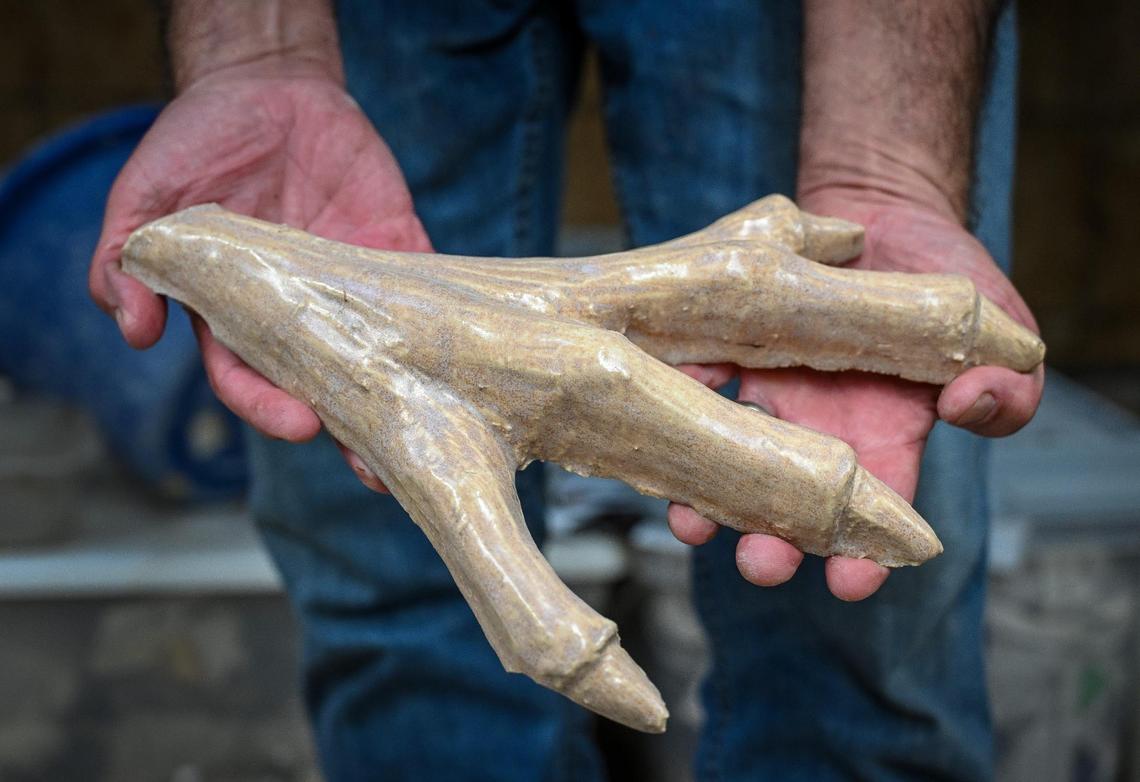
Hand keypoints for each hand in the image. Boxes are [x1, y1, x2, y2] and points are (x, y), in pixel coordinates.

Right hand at [89, 68, 430, 451]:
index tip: (296, 423)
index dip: (268, 406)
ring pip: (381, 355)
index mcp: (236, 312)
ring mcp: (351, 285)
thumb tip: (130, 327)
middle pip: (324, 385)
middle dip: (347, 430)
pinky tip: (461, 360)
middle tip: (375, 465)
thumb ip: (126, 256)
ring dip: (404, 398)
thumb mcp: (147, 193)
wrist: (266, 87)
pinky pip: (422, 292)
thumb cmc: (200, 143)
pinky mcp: (394, 248)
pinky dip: (441, 325)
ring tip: (431, 436)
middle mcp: (298, 312)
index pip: (249, 378)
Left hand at [669, 188, 1043, 599]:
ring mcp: (760, 392)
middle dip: (770, 541)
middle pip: (786, 503)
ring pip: (724, 457)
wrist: (884, 219)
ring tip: (693, 520)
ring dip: (705, 493)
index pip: (871, 517)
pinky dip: (674, 394)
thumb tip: (974, 402)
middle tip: (762, 562)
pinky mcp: (721, 345)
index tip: (851, 582)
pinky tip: (664, 406)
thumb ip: (1008, 385)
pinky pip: (689, 376)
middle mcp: (810, 430)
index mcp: (878, 442)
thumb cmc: (943, 286)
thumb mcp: (996, 332)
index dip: (862, 557)